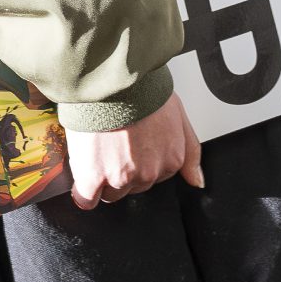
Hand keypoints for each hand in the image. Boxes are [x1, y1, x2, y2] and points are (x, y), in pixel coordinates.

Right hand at [67, 95, 201, 208]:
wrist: (114, 81)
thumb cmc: (143, 91)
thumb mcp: (179, 116)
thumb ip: (191, 151)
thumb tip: (197, 181)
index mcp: (170, 160)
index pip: (154, 178)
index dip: (139, 161)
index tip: (130, 145)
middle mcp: (148, 173)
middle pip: (133, 187)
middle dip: (122, 169)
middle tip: (114, 142)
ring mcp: (121, 177)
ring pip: (110, 194)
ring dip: (102, 178)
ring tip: (99, 149)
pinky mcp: (93, 178)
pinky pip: (86, 200)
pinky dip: (83, 192)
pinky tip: (84, 173)